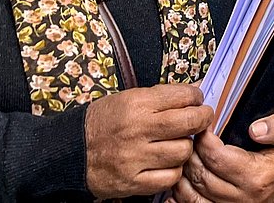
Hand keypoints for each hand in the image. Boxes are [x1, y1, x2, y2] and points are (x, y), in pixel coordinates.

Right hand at [84, 84, 212, 197]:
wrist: (71, 152)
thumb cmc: (103, 123)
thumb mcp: (128, 98)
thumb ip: (162, 95)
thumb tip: (195, 90)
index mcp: (136, 104)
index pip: (184, 96)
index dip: (197, 97)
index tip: (197, 100)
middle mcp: (137, 130)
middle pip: (190, 123)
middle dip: (202, 118)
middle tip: (201, 119)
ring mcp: (135, 158)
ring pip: (183, 151)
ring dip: (186, 147)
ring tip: (177, 142)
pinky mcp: (132, 182)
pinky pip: (170, 177)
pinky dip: (173, 170)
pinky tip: (166, 163)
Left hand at [171, 114, 273, 202]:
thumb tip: (255, 129)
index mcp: (256, 177)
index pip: (218, 157)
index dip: (204, 140)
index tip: (202, 128)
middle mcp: (241, 198)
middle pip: (201, 175)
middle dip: (191, 154)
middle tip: (191, 139)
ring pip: (192, 194)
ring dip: (183, 174)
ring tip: (186, 157)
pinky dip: (181, 196)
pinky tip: (181, 180)